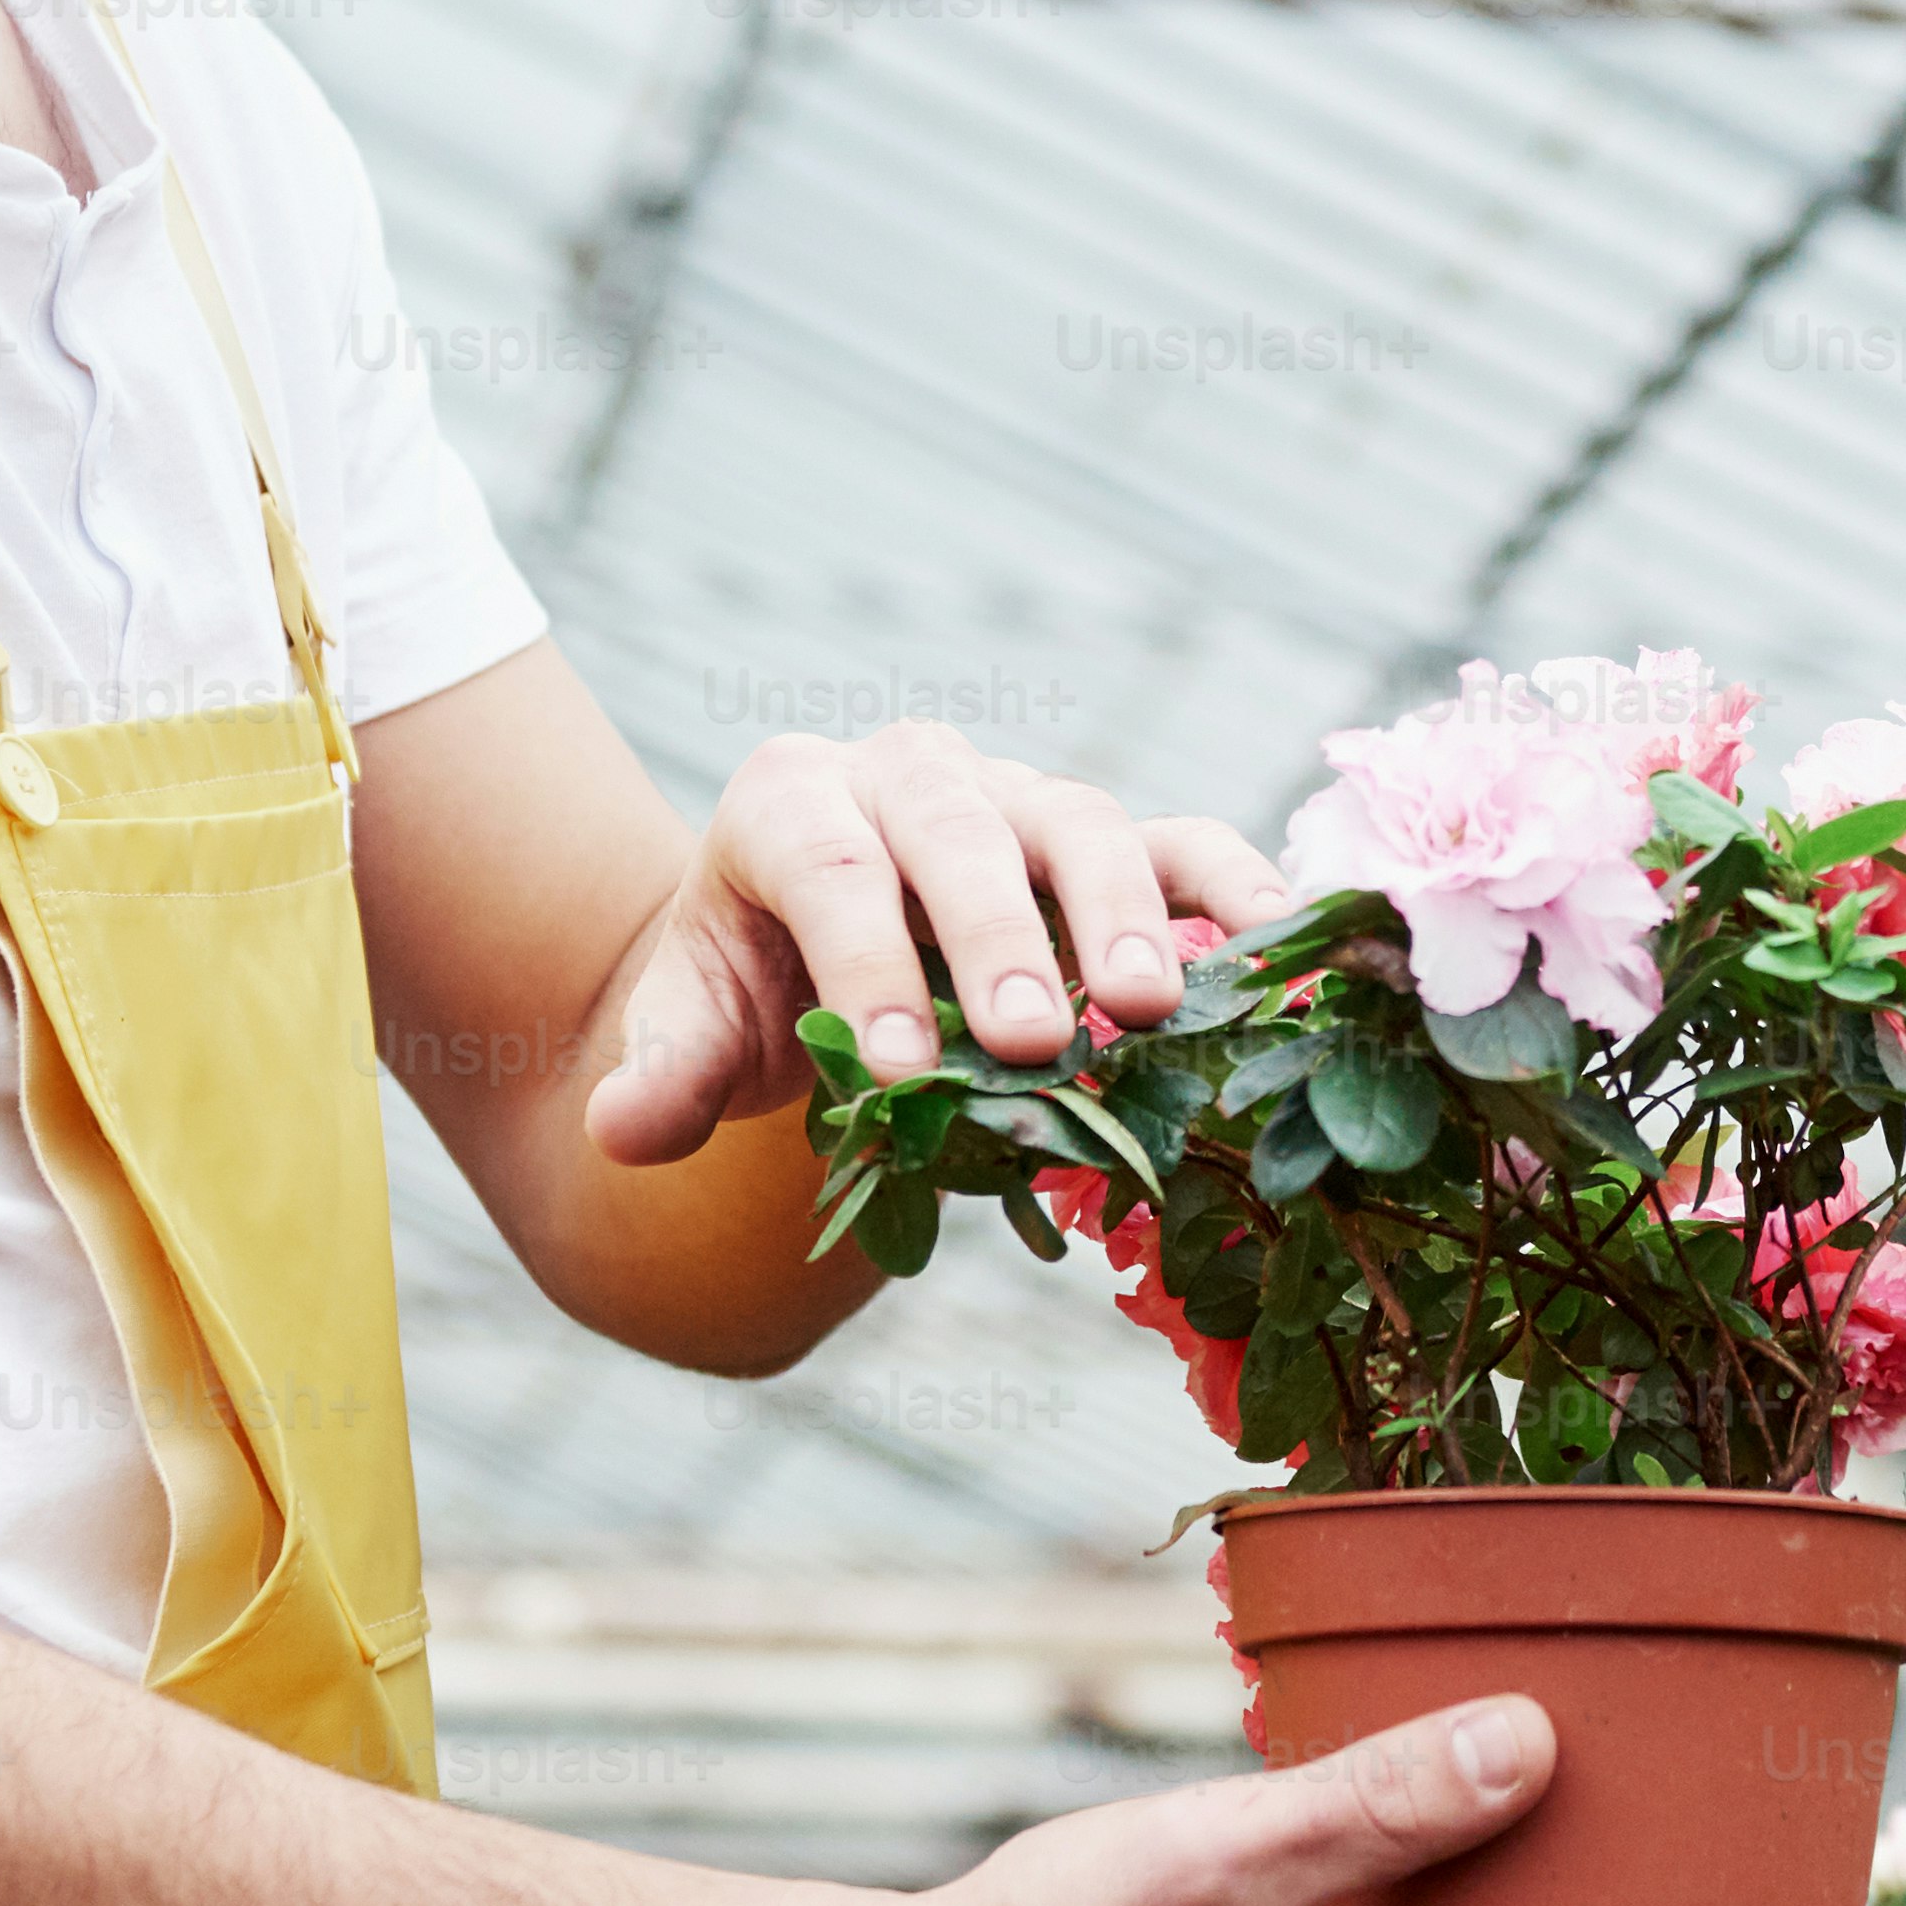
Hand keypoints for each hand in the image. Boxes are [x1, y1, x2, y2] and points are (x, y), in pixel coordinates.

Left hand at [581, 720, 1288, 1165]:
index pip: (830, 869)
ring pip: (1078, 819)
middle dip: (1000, 933)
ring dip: (1116, 912)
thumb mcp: (689, 1031)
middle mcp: (909, 776)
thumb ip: (658, 1078)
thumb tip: (626, 1129)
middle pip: (959, 827)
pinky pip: (1179, 842)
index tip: (896, 1070)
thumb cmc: (751, 993)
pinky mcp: (1102, 842)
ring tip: (1145, 1010)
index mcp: (790, 801)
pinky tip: (1280, 948)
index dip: (865, 966)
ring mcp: (1017, 797)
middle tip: (1035, 1039)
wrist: (808, 956)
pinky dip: (1231, 886)